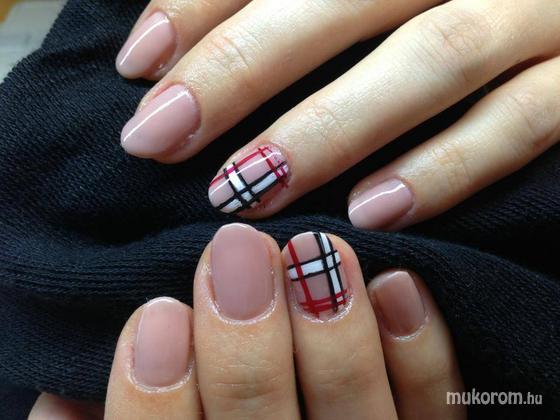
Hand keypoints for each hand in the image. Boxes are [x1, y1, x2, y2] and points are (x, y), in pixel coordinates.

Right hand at [30, 224, 464, 418]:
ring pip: (357, 419)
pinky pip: (435, 413)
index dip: (154, 397)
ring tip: (316, 247)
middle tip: (236, 251)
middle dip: (246, 345)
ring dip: (335, 336)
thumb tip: (65, 396)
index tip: (156, 311)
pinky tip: (400, 283)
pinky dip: (420, 354)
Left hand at [115, 0, 559, 229]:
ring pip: (431, 56)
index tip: (138, 66)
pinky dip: (449, 167)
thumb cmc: (441, 0)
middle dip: (240, 67)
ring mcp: (535, 10)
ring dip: (330, 127)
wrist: (553, 6)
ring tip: (244, 190)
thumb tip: (176, 38)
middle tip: (159, 137)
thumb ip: (302, 5)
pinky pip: (522, 121)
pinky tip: (374, 212)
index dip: (198, 3)